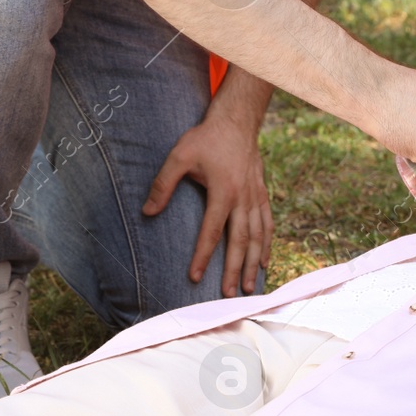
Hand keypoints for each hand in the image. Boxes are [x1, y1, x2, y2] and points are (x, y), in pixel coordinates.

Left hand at [143, 115, 272, 296]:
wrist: (236, 121)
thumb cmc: (205, 138)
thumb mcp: (179, 156)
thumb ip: (163, 185)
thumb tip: (147, 212)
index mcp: (223, 191)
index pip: (211, 231)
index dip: (203, 255)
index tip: (195, 277)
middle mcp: (243, 198)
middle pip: (240, 240)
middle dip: (235, 269)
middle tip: (230, 294)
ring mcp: (255, 196)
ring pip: (258, 236)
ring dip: (254, 263)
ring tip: (250, 286)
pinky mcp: (261, 194)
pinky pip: (267, 224)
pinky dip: (267, 245)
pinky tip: (264, 261)